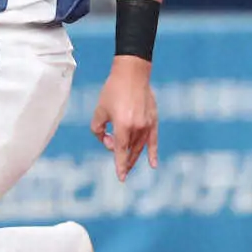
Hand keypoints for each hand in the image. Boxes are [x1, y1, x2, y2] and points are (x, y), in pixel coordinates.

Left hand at [90, 56, 158, 181]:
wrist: (132, 74)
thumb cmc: (112, 91)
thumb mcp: (99, 111)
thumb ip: (98, 130)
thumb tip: (109, 142)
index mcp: (123, 125)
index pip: (121, 150)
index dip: (120, 165)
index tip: (121, 177)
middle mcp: (137, 127)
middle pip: (130, 151)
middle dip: (124, 161)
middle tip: (122, 171)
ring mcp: (147, 124)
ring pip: (140, 147)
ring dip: (133, 156)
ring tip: (127, 164)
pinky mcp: (154, 120)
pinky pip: (153, 141)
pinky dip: (152, 153)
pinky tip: (153, 164)